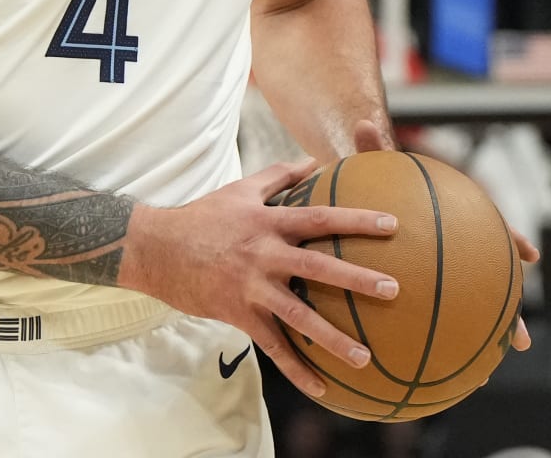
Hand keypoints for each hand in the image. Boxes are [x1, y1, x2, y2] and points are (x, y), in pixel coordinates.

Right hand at [119, 158, 399, 399]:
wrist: (157, 249)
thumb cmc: (203, 216)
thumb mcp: (241, 189)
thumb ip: (280, 176)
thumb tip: (314, 161)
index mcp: (268, 222)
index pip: (320, 217)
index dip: (356, 220)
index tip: (392, 225)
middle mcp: (264, 254)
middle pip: (317, 265)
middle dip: (356, 278)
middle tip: (393, 289)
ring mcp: (251, 287)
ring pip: (298, 315)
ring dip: (333, 338)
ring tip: (366, 357)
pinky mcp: (238, 314)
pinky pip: (272, 346)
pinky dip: (297, 368)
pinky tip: (322, 388)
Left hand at [354, 119, 539, 351]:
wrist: (364, 192)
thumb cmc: (371, 178)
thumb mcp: (371, 163)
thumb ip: (371, 149)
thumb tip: (362, 123)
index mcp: (453, 214)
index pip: (489, 224)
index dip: (510, 238)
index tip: (528, 255)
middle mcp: (456, 245)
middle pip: (490, 278)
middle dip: (509, 308)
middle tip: (521, 336)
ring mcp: (443, 268)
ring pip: (468, 306)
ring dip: (480, 337)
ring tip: (487, 371)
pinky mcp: (419, 285)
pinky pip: (428, 317)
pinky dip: (432, 341)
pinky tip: (429, 371)